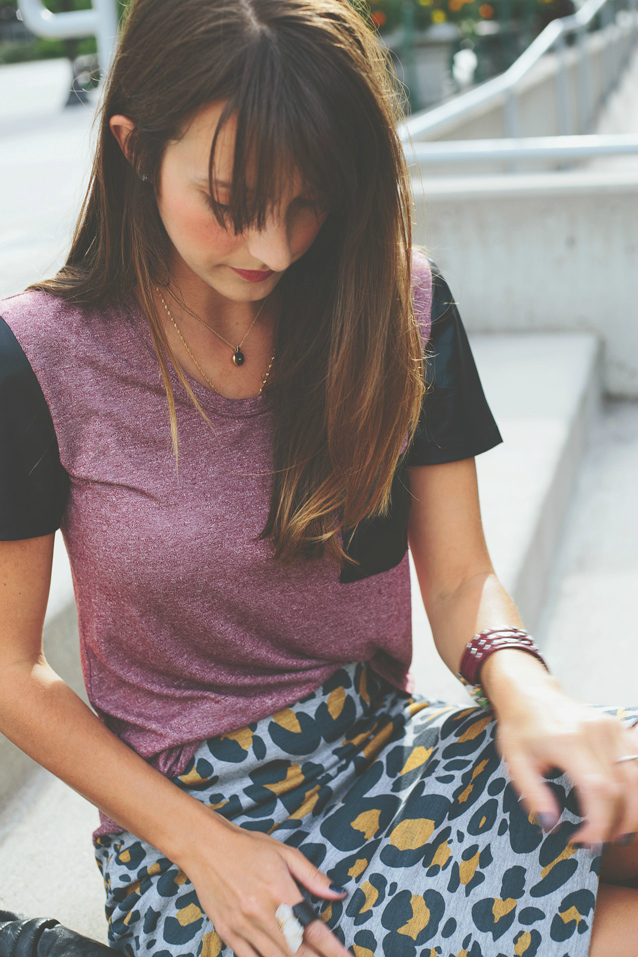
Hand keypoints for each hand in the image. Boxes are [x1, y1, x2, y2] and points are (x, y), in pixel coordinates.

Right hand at [179, 812, 349, 956]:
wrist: (205, 846)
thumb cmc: (247, 847)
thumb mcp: (285, 853)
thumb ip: (313, 877)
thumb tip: (339, 893)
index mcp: (280, 892)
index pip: (313, 929)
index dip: (332, 949)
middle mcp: (262, 914)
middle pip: (296, 952)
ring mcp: (243, 926)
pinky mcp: (227, 933)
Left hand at [484, 650, 637, 847]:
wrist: (529, 692)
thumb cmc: (520, 726)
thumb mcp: (515, 762)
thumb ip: (533, 796)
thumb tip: (551, 826)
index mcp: (568, 741)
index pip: (599, 790)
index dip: (598, 823)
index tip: (583, 840)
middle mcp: (595, 732)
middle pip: (623, 789)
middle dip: (616, 823)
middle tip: (599, 841)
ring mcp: (611, 727)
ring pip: (636, 778)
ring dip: (631, 811)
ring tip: (614, 831)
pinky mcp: (617, 727)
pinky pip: (636, 764)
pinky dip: (634, 790)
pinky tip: (623, 806)